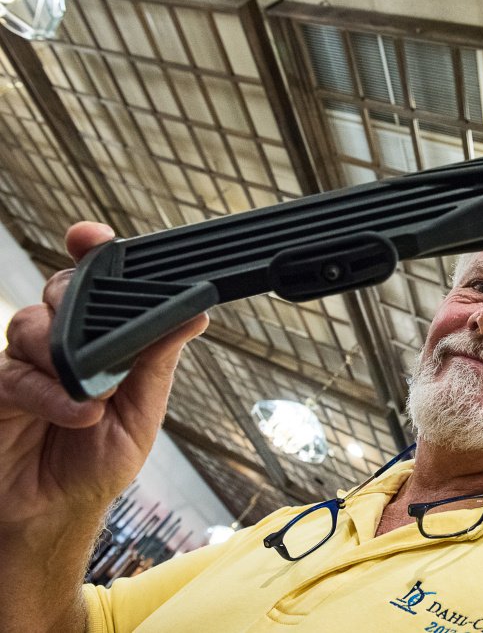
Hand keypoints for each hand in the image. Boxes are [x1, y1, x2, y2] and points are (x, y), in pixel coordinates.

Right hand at [0, 222, 207, 526]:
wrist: (55, 514)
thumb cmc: (98, 463)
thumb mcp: (142, 411)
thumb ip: (158, 361)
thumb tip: (196, 316)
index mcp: (101, 341)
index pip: (95, 284)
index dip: (92, 253)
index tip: (92, 237)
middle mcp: (61, 344)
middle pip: (60, 291)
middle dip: (74, 299)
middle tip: (93, 330)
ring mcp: (26, 364)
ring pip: (32, 325)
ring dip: (65, 355)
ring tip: (94, 395)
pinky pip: (16, 375)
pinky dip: (50, 394)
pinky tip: (77, 413)